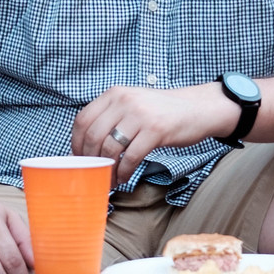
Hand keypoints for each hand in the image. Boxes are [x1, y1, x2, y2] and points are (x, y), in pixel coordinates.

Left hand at [73, 83, 237, 185]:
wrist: (197, 108)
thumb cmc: (163, 111)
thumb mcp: (133, 103)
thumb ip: (111, 116)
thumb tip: (87, 144)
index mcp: (114, 94)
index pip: (83, 119)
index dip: (76, 143)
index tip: (78, 159)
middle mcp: (124, 101)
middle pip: (93, 136)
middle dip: (89, 159)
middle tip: (92, 173)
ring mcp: (140, 115)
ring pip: (111, 148)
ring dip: (107, 170)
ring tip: (109, 180)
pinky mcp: (155, 130)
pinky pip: (131, 157)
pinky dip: (124, 172)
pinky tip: (123, 178)